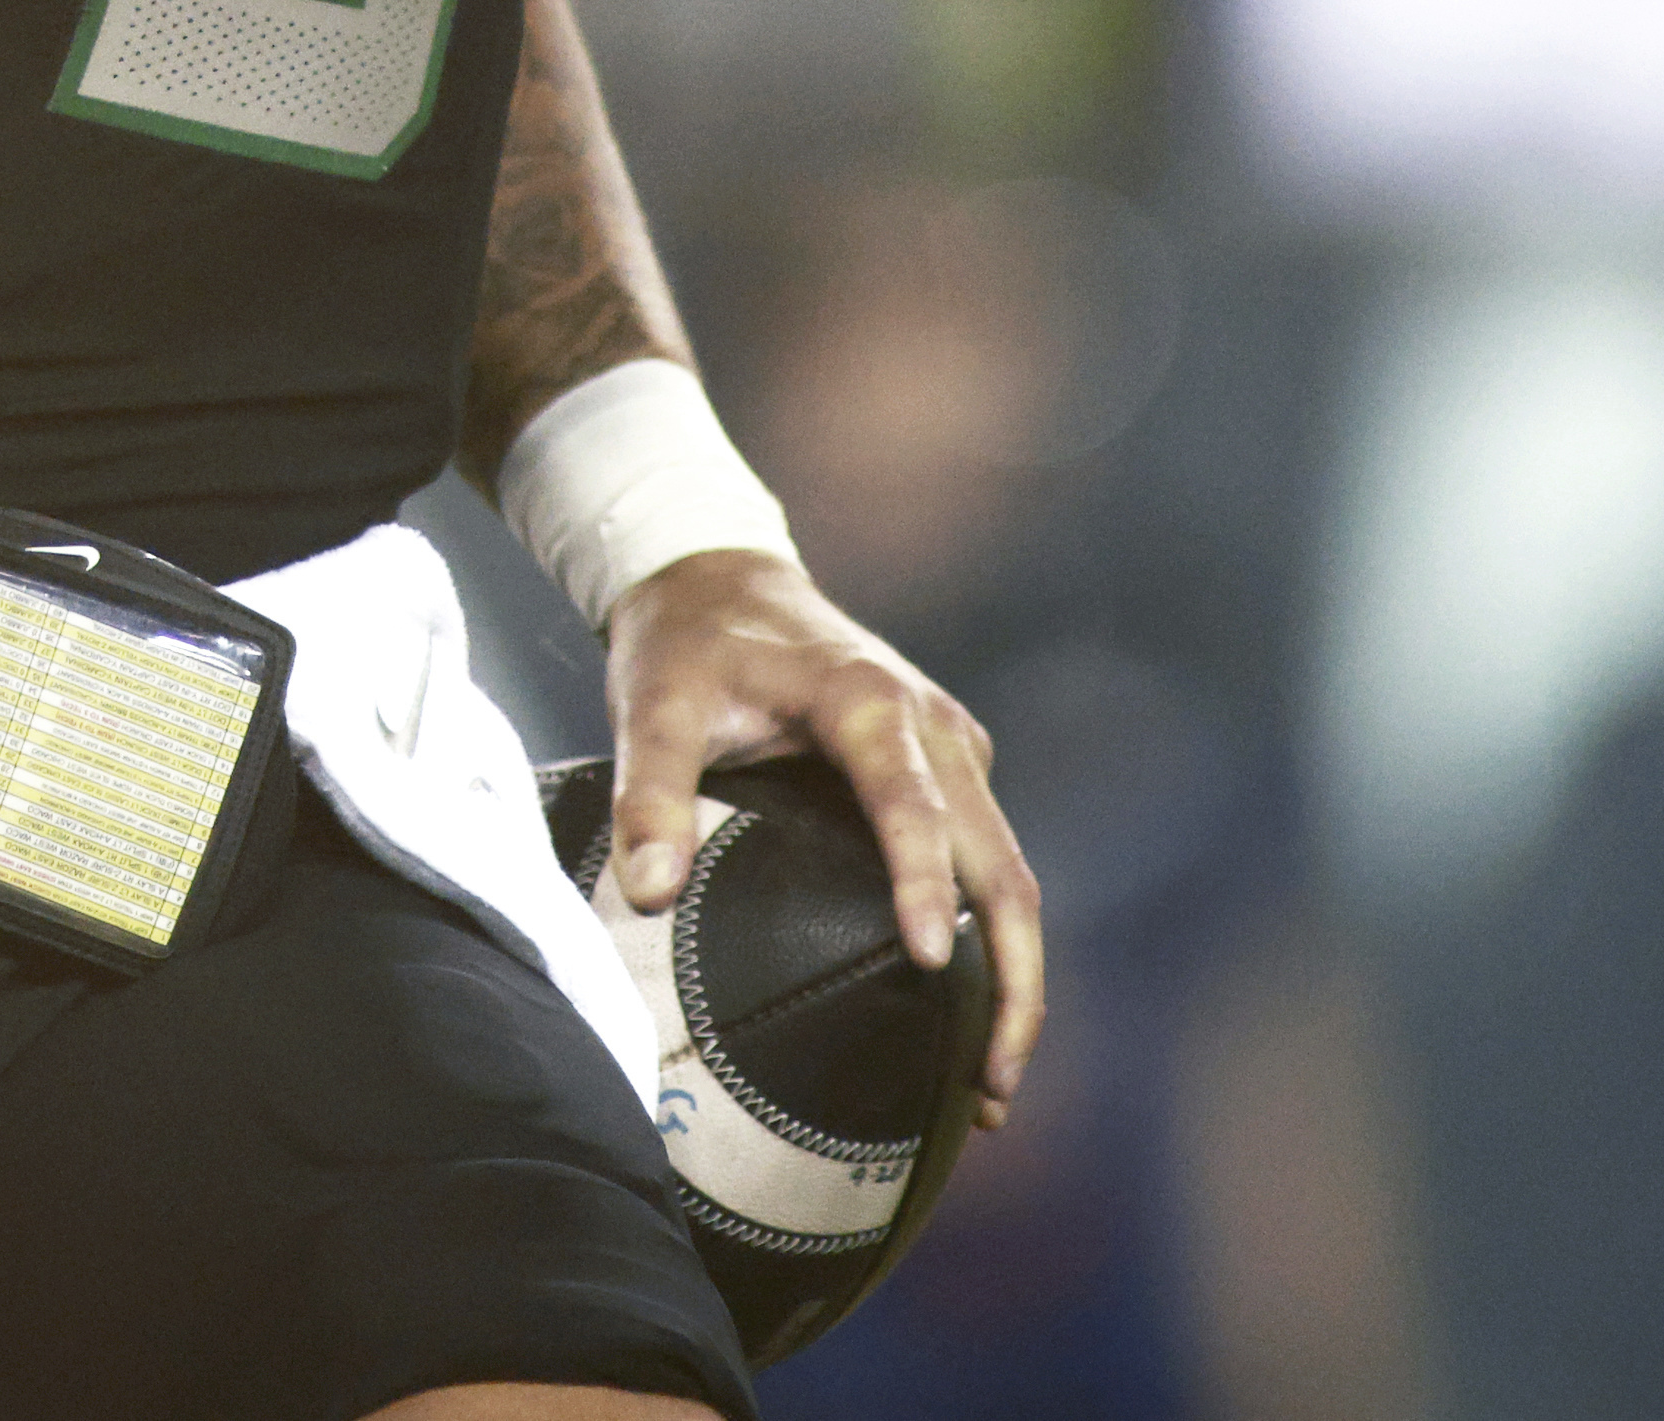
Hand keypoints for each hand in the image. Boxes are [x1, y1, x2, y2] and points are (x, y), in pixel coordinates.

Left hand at [601, 543, 1045, 1122]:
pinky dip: (996, 942)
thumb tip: (648, 895)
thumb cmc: (689, 644)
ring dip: (1015, 976)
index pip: (911, 802)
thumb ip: (648, 794)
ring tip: (986, 1087)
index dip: (925, 881)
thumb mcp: (651, 705)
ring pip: (1009, 873)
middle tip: (988, 1086)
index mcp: (868, 701)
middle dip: (1012, 977)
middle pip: (1001, 863)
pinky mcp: (952, 769)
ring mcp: (952, 749)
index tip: (933, 964)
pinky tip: (971, 1018)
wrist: (725, 576)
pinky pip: (990, 861)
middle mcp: (933, 727)